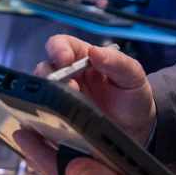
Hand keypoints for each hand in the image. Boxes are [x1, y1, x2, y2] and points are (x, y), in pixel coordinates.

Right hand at [34, 34, 155, 143]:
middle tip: (71, 89)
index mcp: (82, 58)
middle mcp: (67, 76)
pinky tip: (55, 125)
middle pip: (45, 69)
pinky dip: (41, 121)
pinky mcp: (55, 121)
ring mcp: (60, 99)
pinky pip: (39, 119)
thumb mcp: (133, 76)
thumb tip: (95, 51)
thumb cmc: (132, 97)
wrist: (137, 130)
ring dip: (47, 99)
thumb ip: (117, 62)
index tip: (64, 59)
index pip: (61, 44)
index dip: (58, 49)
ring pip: (38, 93)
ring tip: (66, 109)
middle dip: (53, 78)